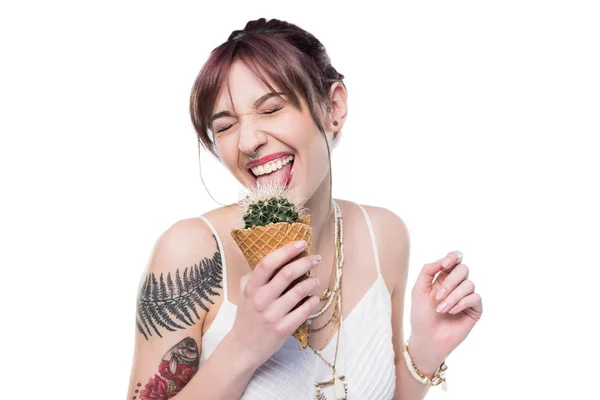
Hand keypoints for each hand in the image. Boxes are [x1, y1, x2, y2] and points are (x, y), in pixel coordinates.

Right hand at [229, 240, 321, 367]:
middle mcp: (261, 299)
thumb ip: (254, 276)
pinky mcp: (283, 329)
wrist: (243, 347)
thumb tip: (275, 257)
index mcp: (251, 287)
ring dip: (312, 282)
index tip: (301, 243)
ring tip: (316, 279)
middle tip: (316, 258)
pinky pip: (303, 311)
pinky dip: (312, 301)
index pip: (268, 263)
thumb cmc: (247, 316)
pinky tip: (314, 298)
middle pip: (287, 274)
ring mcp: (272, 315)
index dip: (286, 251)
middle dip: (306, 262)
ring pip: (299, 292)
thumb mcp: (244, 293)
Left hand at [408, 251, 482, 372]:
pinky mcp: (475, 309)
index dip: (453, 257)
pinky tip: (452, 312)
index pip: (455, 259)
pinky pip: (475, 298)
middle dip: (450, 281)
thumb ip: (428, 270)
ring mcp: (467, 297)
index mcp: (443, 277)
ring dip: (453, 296)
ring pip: (469, 284)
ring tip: (441, 309)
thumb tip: (442, 260)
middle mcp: (457, 285)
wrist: (427, 338)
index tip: (445, 265)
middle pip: (463, 269)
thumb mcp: (418, 289)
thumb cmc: (420, 314)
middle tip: (438, 296)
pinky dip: (462, 303)